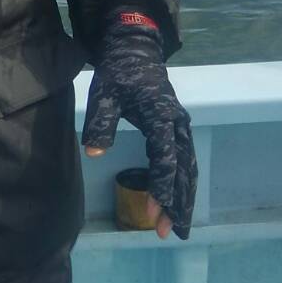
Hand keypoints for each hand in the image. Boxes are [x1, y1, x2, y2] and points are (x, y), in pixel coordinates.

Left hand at [81, 11, 197, 239]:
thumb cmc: (119, 72)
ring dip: (183, 198)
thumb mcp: (104, 91)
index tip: (155, 210)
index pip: (165, 157)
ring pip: (187, 169)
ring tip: (175, 228)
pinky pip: (183, 162)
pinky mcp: (175, 131)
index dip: (162, 185)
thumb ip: (101, 121)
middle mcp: (177, 124)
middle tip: (171, 232)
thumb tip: (94, 151)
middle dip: (178, 202)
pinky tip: (172, 205)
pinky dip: (181, 185)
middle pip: (184, 169)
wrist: (136, 50)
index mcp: (161, 115)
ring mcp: (179, 127)